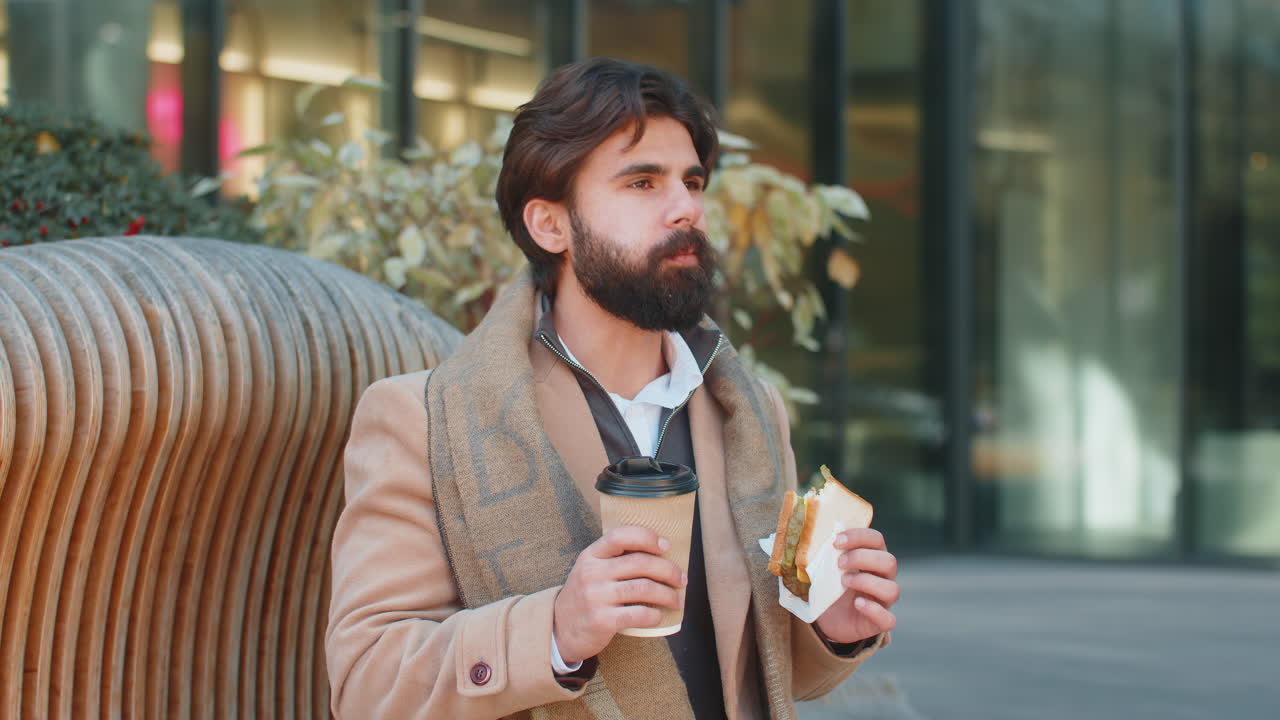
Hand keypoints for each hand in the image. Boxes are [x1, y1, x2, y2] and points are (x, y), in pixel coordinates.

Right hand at [552, 526, 686, 663]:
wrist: (560, 629)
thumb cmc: (585, 596)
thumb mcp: (590, 570)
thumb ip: (614, 559)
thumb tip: (659, 553)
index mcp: (591, 555)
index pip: (621, 536)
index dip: (647, 537)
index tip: (666, 545)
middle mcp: (592, 572)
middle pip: (640, 563)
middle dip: (668, 570)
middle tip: (681, 579)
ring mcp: (596, 596)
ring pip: (644, 588)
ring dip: (668, 594)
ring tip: (676, 600)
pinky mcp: (602, 620)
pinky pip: (638, 614)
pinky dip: (655, 614)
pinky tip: (659, 615)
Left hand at [813, 528, 898, 643]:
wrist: (828, 618)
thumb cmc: (830, 586)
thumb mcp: (828, 568)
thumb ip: (828, 553)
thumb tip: (818, 536)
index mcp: (873, 558)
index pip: (876, 539)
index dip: (859, 536)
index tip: (836, 541)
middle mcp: (883, 578)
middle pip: (889, 561)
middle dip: (862, 558)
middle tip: (839, 563)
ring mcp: (884, 601)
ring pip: (891, 589)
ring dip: (866, 582)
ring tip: (844, 582)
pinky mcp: (880, 622)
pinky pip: (888, 620)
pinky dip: (874, 610)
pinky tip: (858, 604)